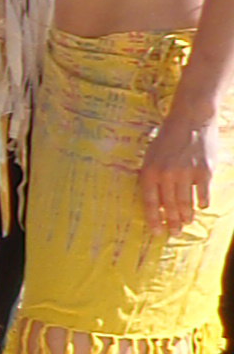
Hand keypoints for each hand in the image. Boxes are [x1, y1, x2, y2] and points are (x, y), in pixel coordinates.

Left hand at [141, 98, 219, 232]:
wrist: (190, 120)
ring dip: (186, 216)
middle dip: (172, 222)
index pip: (149, 202)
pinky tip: (201, 207)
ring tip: (187, 223)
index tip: (157, 233)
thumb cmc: (167, 139)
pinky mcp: (204, 171)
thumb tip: (156, 204)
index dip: (153, 219)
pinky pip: (202, 193)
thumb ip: (152, 179)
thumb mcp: (151, 157)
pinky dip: (202, 202)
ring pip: (185, 203)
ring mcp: (185, 173)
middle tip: (175, 233)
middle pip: (168, 206)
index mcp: (149, 171)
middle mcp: (166, 174)